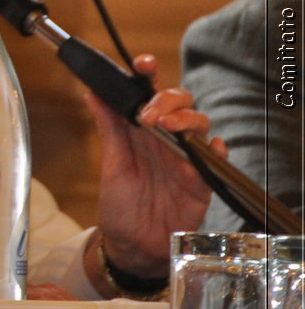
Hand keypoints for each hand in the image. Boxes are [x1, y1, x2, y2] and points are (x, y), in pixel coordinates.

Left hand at [89, 54, 223, 279]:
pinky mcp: (201, 179)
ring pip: (199, 123)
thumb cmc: (119, 203)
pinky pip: (215, 157)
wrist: (132, 244)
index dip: (148, 74)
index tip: (143, 64)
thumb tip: (93, 92)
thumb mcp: (111, 163)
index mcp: (140, 130)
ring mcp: (185, 157)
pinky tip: (205, 147)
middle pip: (180, 102)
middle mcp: (165, 138)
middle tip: (150, 114)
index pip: (149, 93)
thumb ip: (108, 128)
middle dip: (168, 99)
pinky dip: (214, 148)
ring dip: (186, 119)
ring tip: (167, 126)